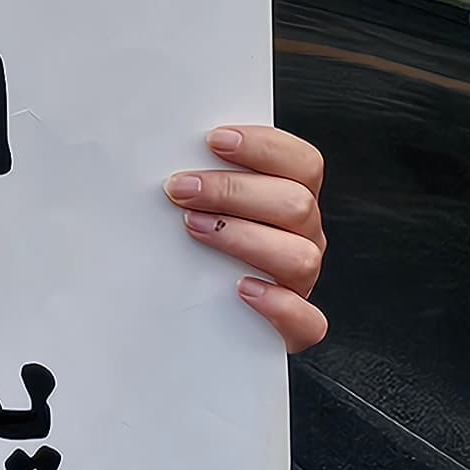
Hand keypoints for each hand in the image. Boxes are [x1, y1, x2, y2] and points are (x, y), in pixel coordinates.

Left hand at [167, 125, 327, 351]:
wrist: (187, 326)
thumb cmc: (189, 251)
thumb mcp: (197, 205)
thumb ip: (198, 178)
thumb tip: (162, 151)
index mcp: (289, 200)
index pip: (302, 163)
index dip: (263, 148)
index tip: (214, 140)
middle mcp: (302, 237)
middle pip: (296, 204)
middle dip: (234, 191)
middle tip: (181, 189)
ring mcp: (300, 283)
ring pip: (300, 256)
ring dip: (244, 238)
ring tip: (194, 230)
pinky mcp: (294, 328)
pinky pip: (307, 321)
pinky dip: (279, 305)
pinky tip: (242, 290)